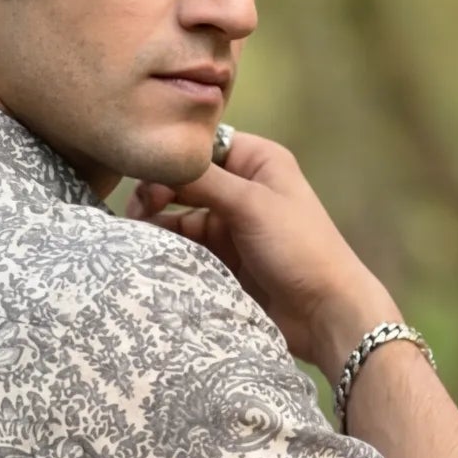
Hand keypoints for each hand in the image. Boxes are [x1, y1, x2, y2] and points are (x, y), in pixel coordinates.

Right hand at [121, 128, 397, 376]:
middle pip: (187, 179)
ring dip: (158, 220)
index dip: (174, 156)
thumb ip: (202, 181)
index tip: (147, 175)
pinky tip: (148, 250)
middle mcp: (243, 187)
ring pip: (182, 213)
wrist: (323, 312)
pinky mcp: (224, 257)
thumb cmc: (297, 246)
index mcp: (258, 161)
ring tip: (134, 232)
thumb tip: (156, 161)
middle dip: (159, 190)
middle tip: (135, 211)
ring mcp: (232, 223)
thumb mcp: (250, 204)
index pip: (203, 144)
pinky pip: (188, 245)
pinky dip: (169, 245)